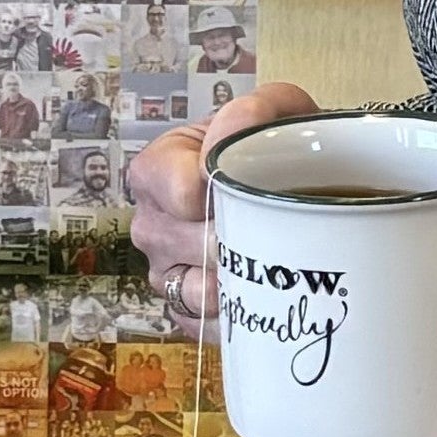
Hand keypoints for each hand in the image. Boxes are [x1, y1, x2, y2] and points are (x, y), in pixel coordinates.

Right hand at [125, 80, 318, 320]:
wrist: (285, 190)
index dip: (223, 193)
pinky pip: (205, 327)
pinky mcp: (184, 314)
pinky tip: (260, 293)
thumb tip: (238, 127)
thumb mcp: (272, 114)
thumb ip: (257, 109)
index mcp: (156, 170)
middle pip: (194, 244)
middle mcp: (150, 224)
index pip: (180, 192)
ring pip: (199, 291)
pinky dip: (237, 316)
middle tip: (277, 224)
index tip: (256, 186)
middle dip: (241, 237)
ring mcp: (163, 273)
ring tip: (271, 258)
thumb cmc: (270, 151)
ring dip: (241, 279)